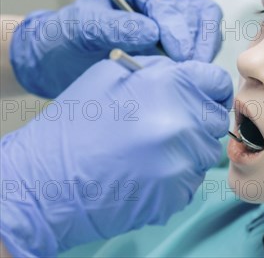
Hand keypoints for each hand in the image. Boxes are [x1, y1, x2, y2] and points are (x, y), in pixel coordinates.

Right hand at [0, 56, 232, 256]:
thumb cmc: (73, 125)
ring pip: (206, 151)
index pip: (218, 82)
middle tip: (169, 125)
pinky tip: (145, 172)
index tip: (202, 96)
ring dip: (188, 149)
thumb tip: (188, 74)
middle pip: (215, 119)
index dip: (210, 88)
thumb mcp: (111, 74)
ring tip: (151, 150)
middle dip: (199, 119)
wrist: (44, 182)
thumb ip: (159, 69)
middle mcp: (182, 122)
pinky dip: (176, 176)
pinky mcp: (176, 194)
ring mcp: (182, 162)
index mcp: (169, 85)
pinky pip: (192, 180)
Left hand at [10, 0, 222, 97]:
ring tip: (192, 73)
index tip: (179, 54)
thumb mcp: (79, 29)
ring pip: (208, 26)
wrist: (67, 60)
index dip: (175, 27)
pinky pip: (208, 42)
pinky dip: (204, 57)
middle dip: (195, 41)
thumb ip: (112, 27)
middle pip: (196, 11)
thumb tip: (151, 32)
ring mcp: (177, 14)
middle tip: (189, 68)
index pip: (165, 0)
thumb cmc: (69, 40)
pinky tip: (191, 74)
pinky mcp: (186, 35)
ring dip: (204, 50)